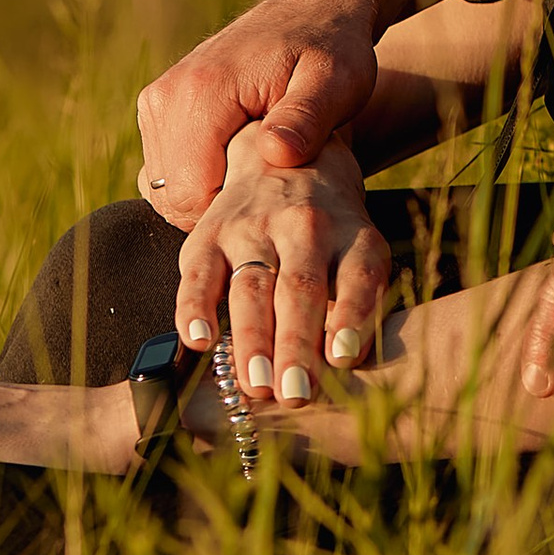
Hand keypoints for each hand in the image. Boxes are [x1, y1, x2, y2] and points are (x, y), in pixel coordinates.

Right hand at [135, 0, 378, 224]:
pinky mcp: (159, 108)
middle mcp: (166, 96)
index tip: (276, 189)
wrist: (314, 8)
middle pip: (173, 198)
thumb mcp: (336, 82)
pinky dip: (199, 177)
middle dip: (221, 204)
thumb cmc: (330, 47)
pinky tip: (238, 159)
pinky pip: (165, 172)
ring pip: (165, 189)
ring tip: (257, 163)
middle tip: (271, 175)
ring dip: (210, 191)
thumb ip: (305, 118)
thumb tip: (275, 152)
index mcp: (202, 91)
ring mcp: (157, 102)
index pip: (190, 195)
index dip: (235, 210)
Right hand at [175, 138, 391, 409]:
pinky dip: (196, 308)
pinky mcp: (209, 235)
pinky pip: (199, 275)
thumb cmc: (331, 233)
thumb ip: (358, 301)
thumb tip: (345, 363)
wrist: (284, 159)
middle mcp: (304, 226)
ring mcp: (253, 228)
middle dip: (296, 345)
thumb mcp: (358, 251)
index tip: (342, 358)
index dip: (351, 315)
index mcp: (350, 233)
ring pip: (252, 287)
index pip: (357, 274)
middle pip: (300, 287)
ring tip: (256, 387)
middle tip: (295, 395)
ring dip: (254, 340)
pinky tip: (198, 340)